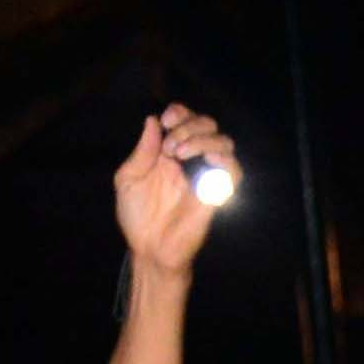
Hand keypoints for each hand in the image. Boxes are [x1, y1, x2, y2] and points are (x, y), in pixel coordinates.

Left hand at [111, 106, 238, 277]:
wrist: (149, 249)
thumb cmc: (137, 217)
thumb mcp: (128, 179)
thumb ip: (141, 151)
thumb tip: (153, 121)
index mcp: (170, 153)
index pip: (186, 120)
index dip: (180, 113)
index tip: (166, 122)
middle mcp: (191, 161)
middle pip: (208, 125)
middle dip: (189, 126)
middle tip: (170, 146)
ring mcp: (206, 177)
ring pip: (224, 142)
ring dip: (202, 139)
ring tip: (180, 154)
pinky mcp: (217, 195)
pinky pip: (234, 172)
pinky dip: (225, 160)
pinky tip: (206, 161)